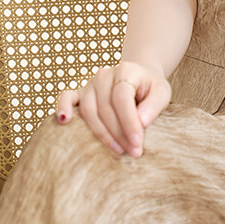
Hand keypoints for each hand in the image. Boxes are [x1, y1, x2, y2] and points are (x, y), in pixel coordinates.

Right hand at [56, 63, 170, 157]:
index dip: (129, 123)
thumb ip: (153, 105)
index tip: (138, 144)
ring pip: (89, 111)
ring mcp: (89, 84)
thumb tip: (141, 122)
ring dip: (102, 134)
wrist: (138, 77)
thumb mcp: (162, 93)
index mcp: (125, 70)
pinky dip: (62, 108)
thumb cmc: (150, 88)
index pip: (122, 98)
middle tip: (133, 152)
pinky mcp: (79, 93)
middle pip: (105, 108)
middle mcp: (104, 75)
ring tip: (118, 151)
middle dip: (119, 134)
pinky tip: (63, 121)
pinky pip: (66, 98)